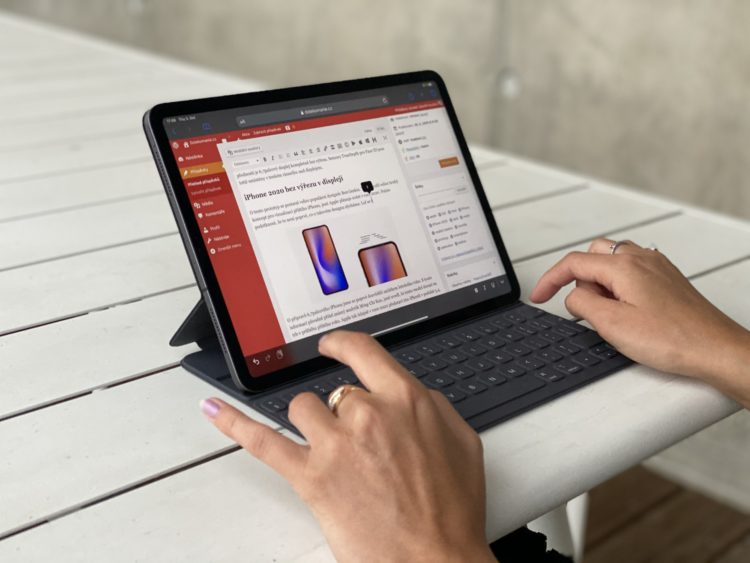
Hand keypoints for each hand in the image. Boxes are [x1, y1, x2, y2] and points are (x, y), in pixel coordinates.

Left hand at [201, 331, 495, 562]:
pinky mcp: (310, 476)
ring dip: (311, 425)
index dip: (342, 344)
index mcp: (406, 400)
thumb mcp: (461, 443)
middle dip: (344, 415)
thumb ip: (432, 407)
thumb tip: (409, 394)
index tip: (331, 345)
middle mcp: (368, 414)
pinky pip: (262, 440)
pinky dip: (234, 422)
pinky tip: (214, 408)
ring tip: (329, 452)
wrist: (435, 561)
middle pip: (335, 392)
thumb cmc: (452, 512)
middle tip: (361, 448)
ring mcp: (335, 444)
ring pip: (302, 408)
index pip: (362, 351)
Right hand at [530, 238, 749, 406]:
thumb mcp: (612, 325)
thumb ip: (582, 304)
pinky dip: (619, 287)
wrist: (715, 350)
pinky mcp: (667, 279)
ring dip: (600, 284)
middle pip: (592, 256)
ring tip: (609, 315)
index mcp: (624, 266)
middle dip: (579, 280)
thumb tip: (573, 296)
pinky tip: (627, 313)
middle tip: (584, 309)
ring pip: (612, 263)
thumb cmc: (674, 339)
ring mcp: (657, 267)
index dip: (549, 280)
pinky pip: (631, 273)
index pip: (573, 262)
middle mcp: (641, 259)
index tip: (538, 296)